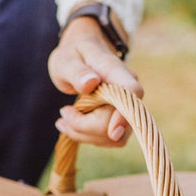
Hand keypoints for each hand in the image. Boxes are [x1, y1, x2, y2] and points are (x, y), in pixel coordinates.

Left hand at [48, 14, 142, 146]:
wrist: (81, 55)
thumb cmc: (73, 56)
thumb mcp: (66, 61)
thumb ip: (77, 72)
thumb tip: (91, 83)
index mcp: (115, 71)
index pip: (132, 93)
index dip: (125, 115)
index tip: (112, 132)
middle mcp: (128, 91)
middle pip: (115, 123)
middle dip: (85, 126)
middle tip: (64, 113)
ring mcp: (127, 108)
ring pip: (113, 137)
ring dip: (84, 134)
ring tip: (65, 117)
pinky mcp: (121, 121)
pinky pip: (108, 139)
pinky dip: (87, 136)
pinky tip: (72, 124)